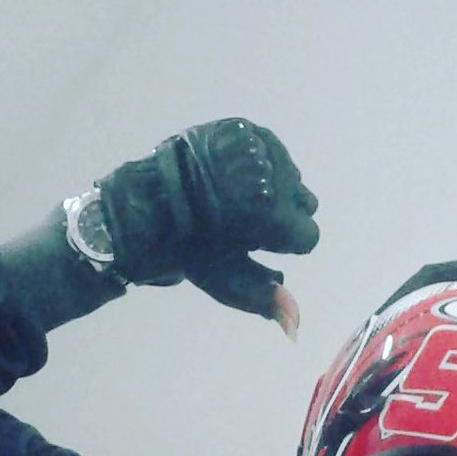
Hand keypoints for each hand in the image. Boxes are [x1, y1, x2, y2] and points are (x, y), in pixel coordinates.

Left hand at [98, 118, 318, 335]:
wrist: (148, 201)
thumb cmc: (189, 249)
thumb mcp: (227, 279)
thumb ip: (265, 297)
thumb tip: (296, 326)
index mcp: (274, 215)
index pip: (308, 236)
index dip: (284, 245)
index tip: (258, 244)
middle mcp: (274, 177)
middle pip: (305, 203)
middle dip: (283, 216)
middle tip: (246, 223)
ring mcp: (261, 148)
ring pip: (291, 176)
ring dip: (274, 190)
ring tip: (238, 199)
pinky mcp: (246, 129)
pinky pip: (272, 151)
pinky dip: (261, 166)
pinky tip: (235, 177)